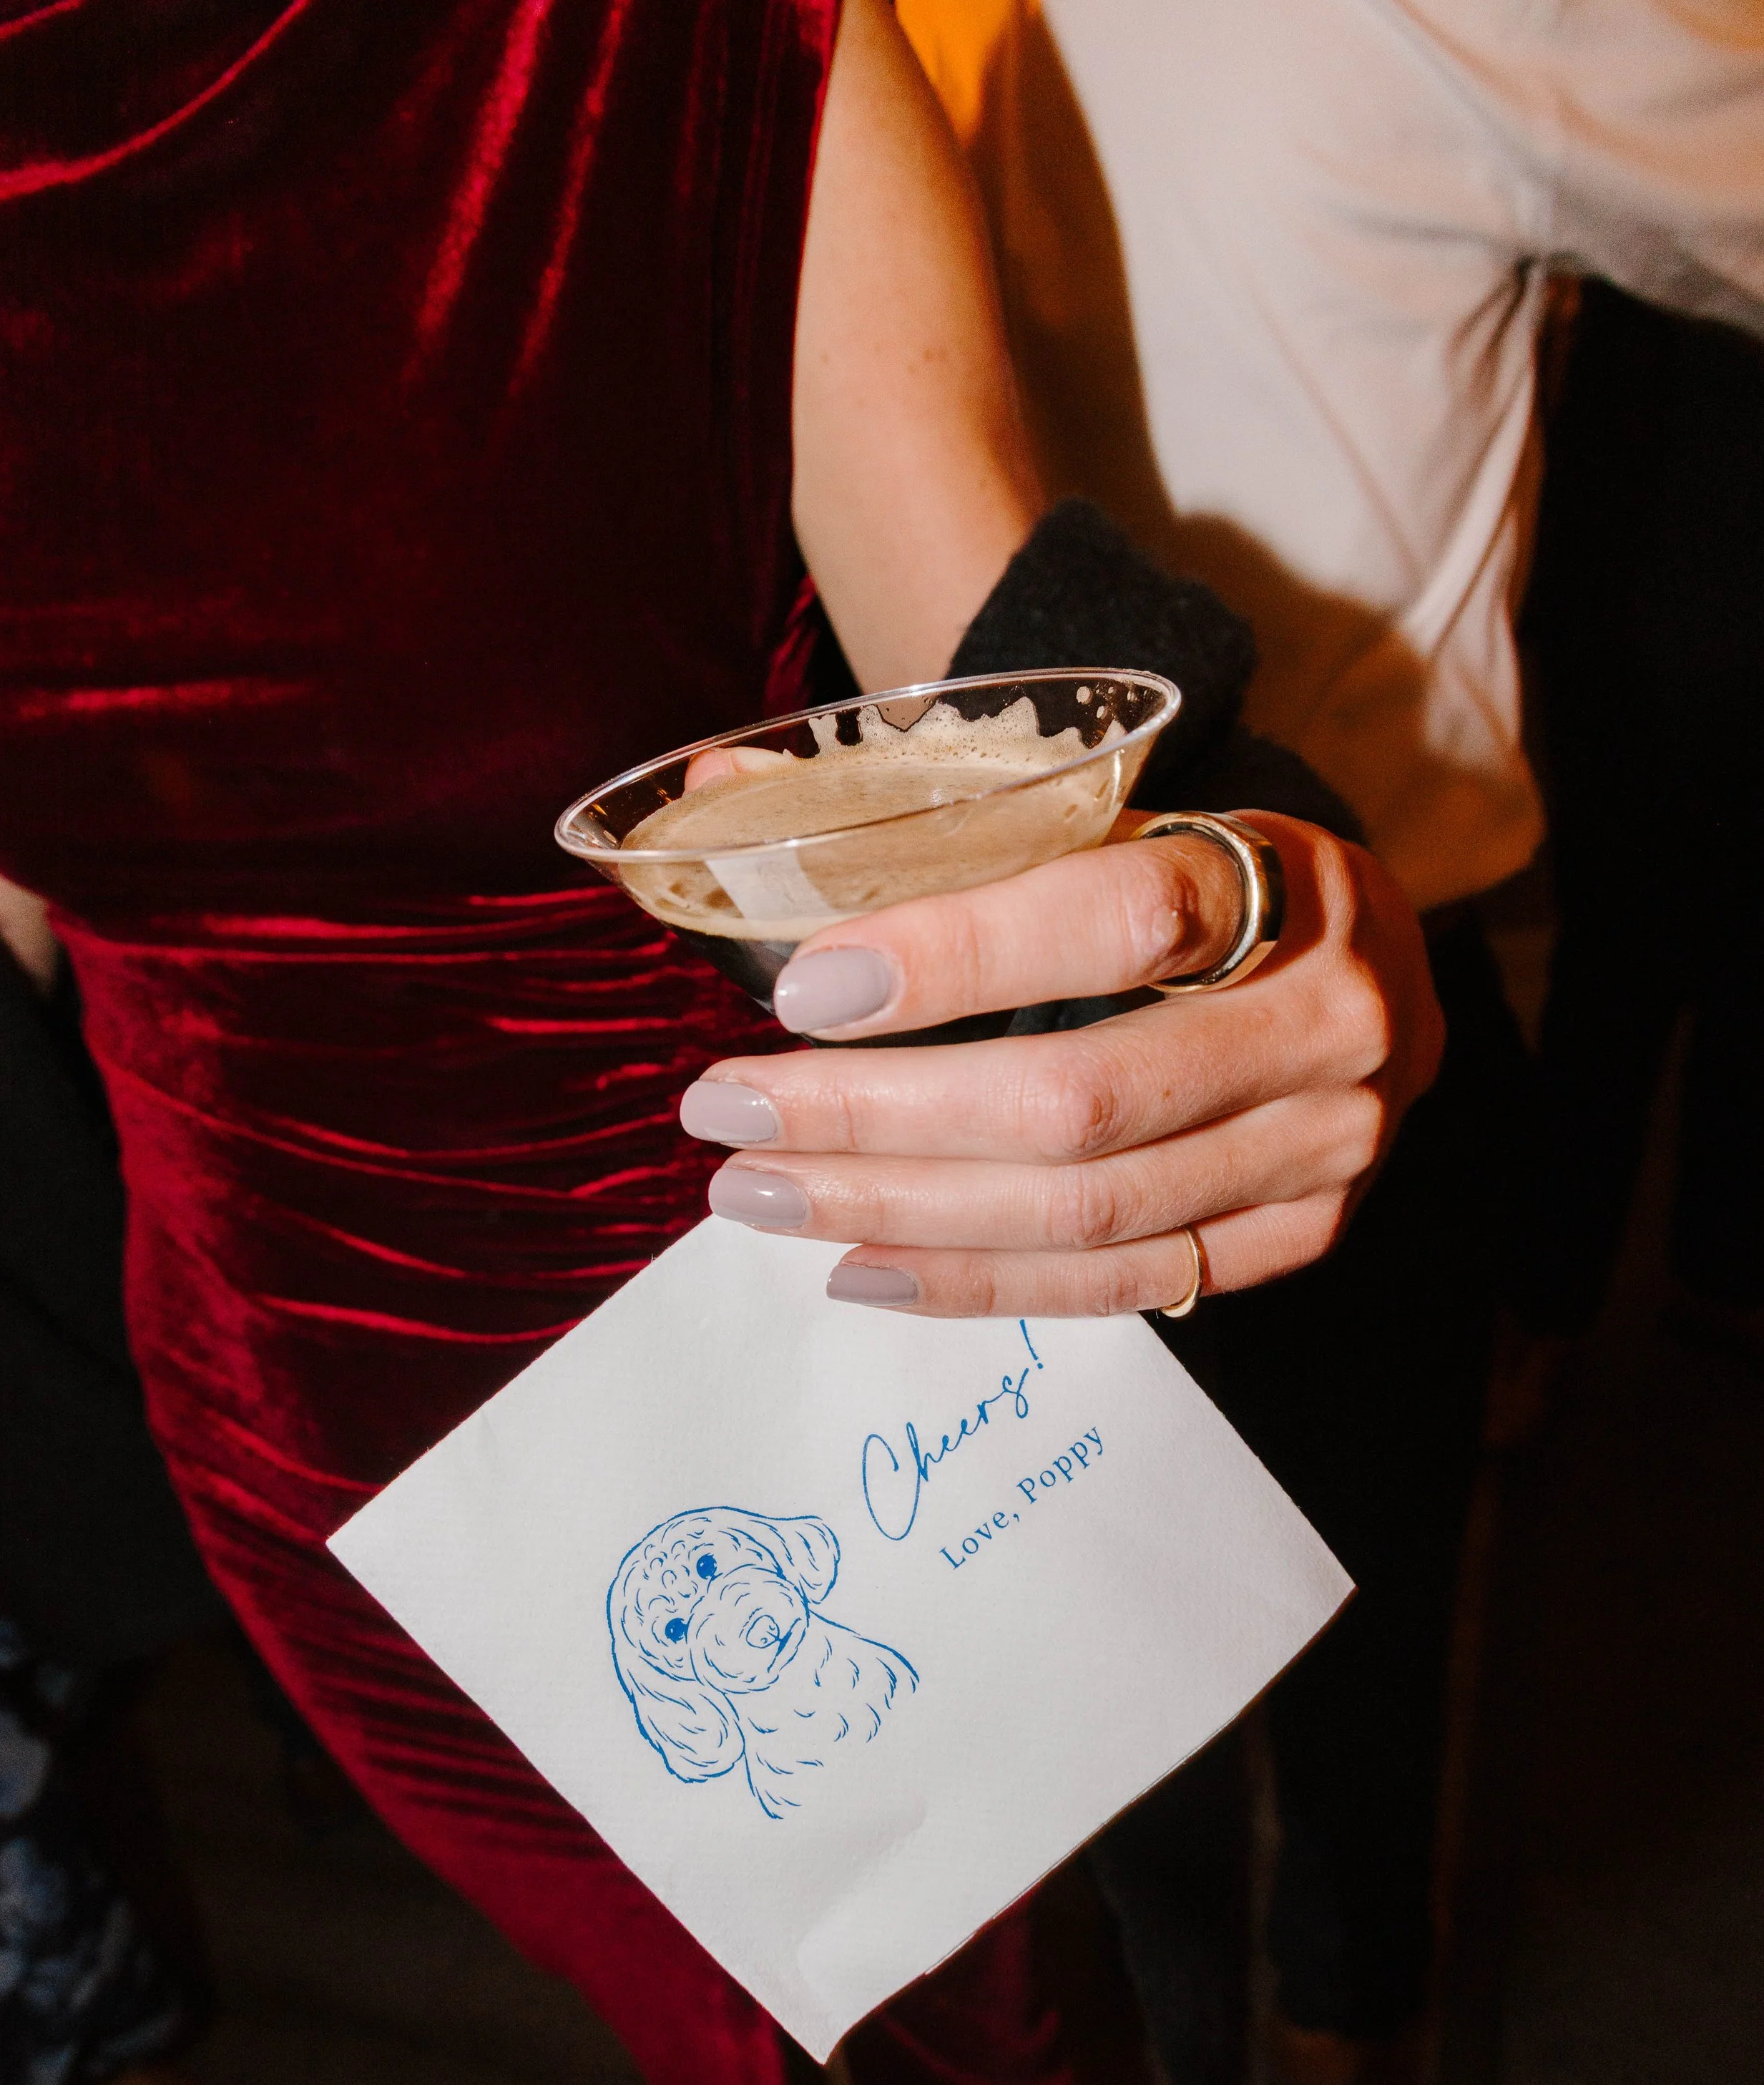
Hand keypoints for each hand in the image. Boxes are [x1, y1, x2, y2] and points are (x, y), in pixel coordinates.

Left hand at [679, 814, 1444, 1314]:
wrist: (1380, 977)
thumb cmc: (1215, 888)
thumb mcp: (1125, 817)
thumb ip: (940, 817)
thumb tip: (708, 795)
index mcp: (1288, 882)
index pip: (1121, 921)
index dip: (958, 958)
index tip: (805, 989)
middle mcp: (1325, 1024)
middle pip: (1080, 1099)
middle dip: (879, 1116)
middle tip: (729, 1112)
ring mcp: (1323, 1150)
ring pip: (1087, 1210)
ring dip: (899, 1210)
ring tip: (758, 1193)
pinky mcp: (1300, 1237)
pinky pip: (1122, 1285)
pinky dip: (979, 1285)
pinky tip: (860, 1267)